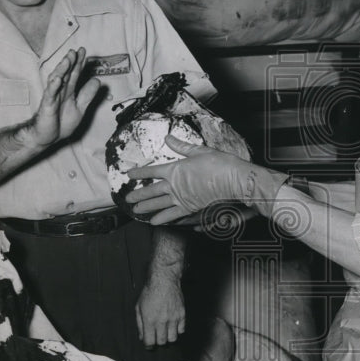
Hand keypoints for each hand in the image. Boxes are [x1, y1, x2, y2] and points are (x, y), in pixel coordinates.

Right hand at [28, 48, 101, 147]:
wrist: (49, 137)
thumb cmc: (62, 122)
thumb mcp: (80, 108)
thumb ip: (87, 95)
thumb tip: (97, 80)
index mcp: (69, 91)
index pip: (74, 74)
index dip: (79, 64)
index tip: (84, 52)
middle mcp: (60, 91)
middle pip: (66, 74)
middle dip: (71, 62)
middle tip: (76, 50)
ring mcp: (53, 97)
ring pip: (57, 80)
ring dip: (62, 70)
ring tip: (67, 59)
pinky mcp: (47, 106)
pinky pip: (50, 94)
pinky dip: (54, 86)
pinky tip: (57, 79)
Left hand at [126, 135, 252, 224]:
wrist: (232, 180)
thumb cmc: (219, 164)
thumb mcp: (199, 151)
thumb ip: (182, 146)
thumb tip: (168, 138)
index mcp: (175, 169)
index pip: (152, 171)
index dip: (139, 173)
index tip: (129, 175)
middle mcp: (174, 185)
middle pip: (151, 191)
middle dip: (138, 195)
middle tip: (127, 199)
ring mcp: (181, 198)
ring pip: (159, 204)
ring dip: (146, 208)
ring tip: (136, 211)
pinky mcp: (190, 208)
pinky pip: (172, 215)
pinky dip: (163, 219)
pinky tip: (155, 222)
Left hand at [135, 273, 185, 347]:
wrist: (164, 280)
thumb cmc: (150, 292)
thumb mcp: (139, 307)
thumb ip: (140, 324)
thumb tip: (142, 337)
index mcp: (149, 320)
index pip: (150, 342)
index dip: (149, 345)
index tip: (149, 344)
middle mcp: (161, 321)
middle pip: (162, 342)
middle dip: (158, 342)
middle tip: (157, 337)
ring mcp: (173, 318)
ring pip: (173, 338)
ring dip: (168, 338)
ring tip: (165, 332)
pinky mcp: (182, 314)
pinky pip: (181, 330)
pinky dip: (177, 330)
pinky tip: (173, 326)